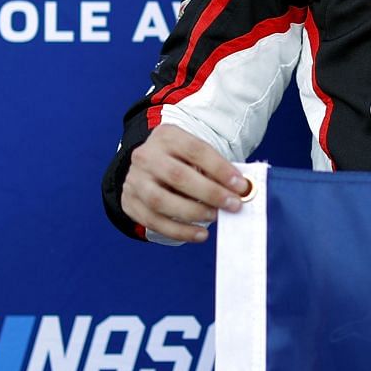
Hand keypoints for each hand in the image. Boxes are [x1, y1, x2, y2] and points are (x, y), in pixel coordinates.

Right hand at [120, 125, 248, 243]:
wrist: (149, 165)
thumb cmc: (182, 160)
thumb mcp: (196, 155)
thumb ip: (216, 170)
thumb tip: (240, 191)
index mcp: (167, 136)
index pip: (196, 150)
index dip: (220, 169)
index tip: (241, 185)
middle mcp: (146, 156)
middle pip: (178, 176)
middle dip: (210, 193)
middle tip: (233, 205)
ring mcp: (134, 180)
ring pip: (161, 201)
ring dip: (193, 212)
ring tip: (215, 217)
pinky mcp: (129, 202)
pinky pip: (153, 221)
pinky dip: (179, 231)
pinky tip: (200, 234)